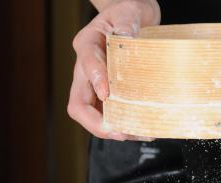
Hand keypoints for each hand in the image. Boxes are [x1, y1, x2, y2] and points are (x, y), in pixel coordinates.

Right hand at [67, 0, 159, 140]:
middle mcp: (86, 69)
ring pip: (93, 116)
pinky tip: (141, 130)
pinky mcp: (109, 94)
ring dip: (112, 130)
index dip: (95, 81)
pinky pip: (110, 116)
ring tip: (137, 134)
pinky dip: (124, 126)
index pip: (85, 64)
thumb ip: (125, 23)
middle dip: (97, 123)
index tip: (108, 95)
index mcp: (87, 44)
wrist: (134, 18)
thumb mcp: (128, 11)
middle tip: (120, 132)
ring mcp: (95, 84)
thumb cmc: (128, 12)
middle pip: (78, 104)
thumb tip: (125, 38)